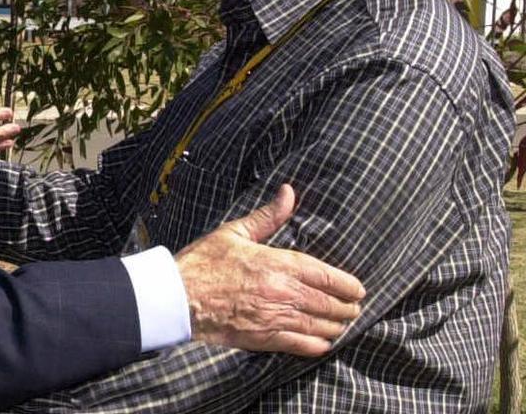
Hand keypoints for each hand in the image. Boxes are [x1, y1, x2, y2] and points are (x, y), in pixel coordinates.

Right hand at [175, 184, 364, 356]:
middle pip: (329, 304)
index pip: (326, 276)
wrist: (178, 296)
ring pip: (320, 327)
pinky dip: (318, 346)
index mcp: (277, 263)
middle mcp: (282, 292)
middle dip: (347, 308)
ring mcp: (274, 318)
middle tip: (354, 308)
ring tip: (343, 324)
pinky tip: (323, 342)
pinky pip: (301, 346)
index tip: (359, 288)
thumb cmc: (204, 261)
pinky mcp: (264, 338)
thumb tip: (289, 192)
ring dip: (336, 326)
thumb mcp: (235, 232)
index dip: (348, 284)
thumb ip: (268, 216)